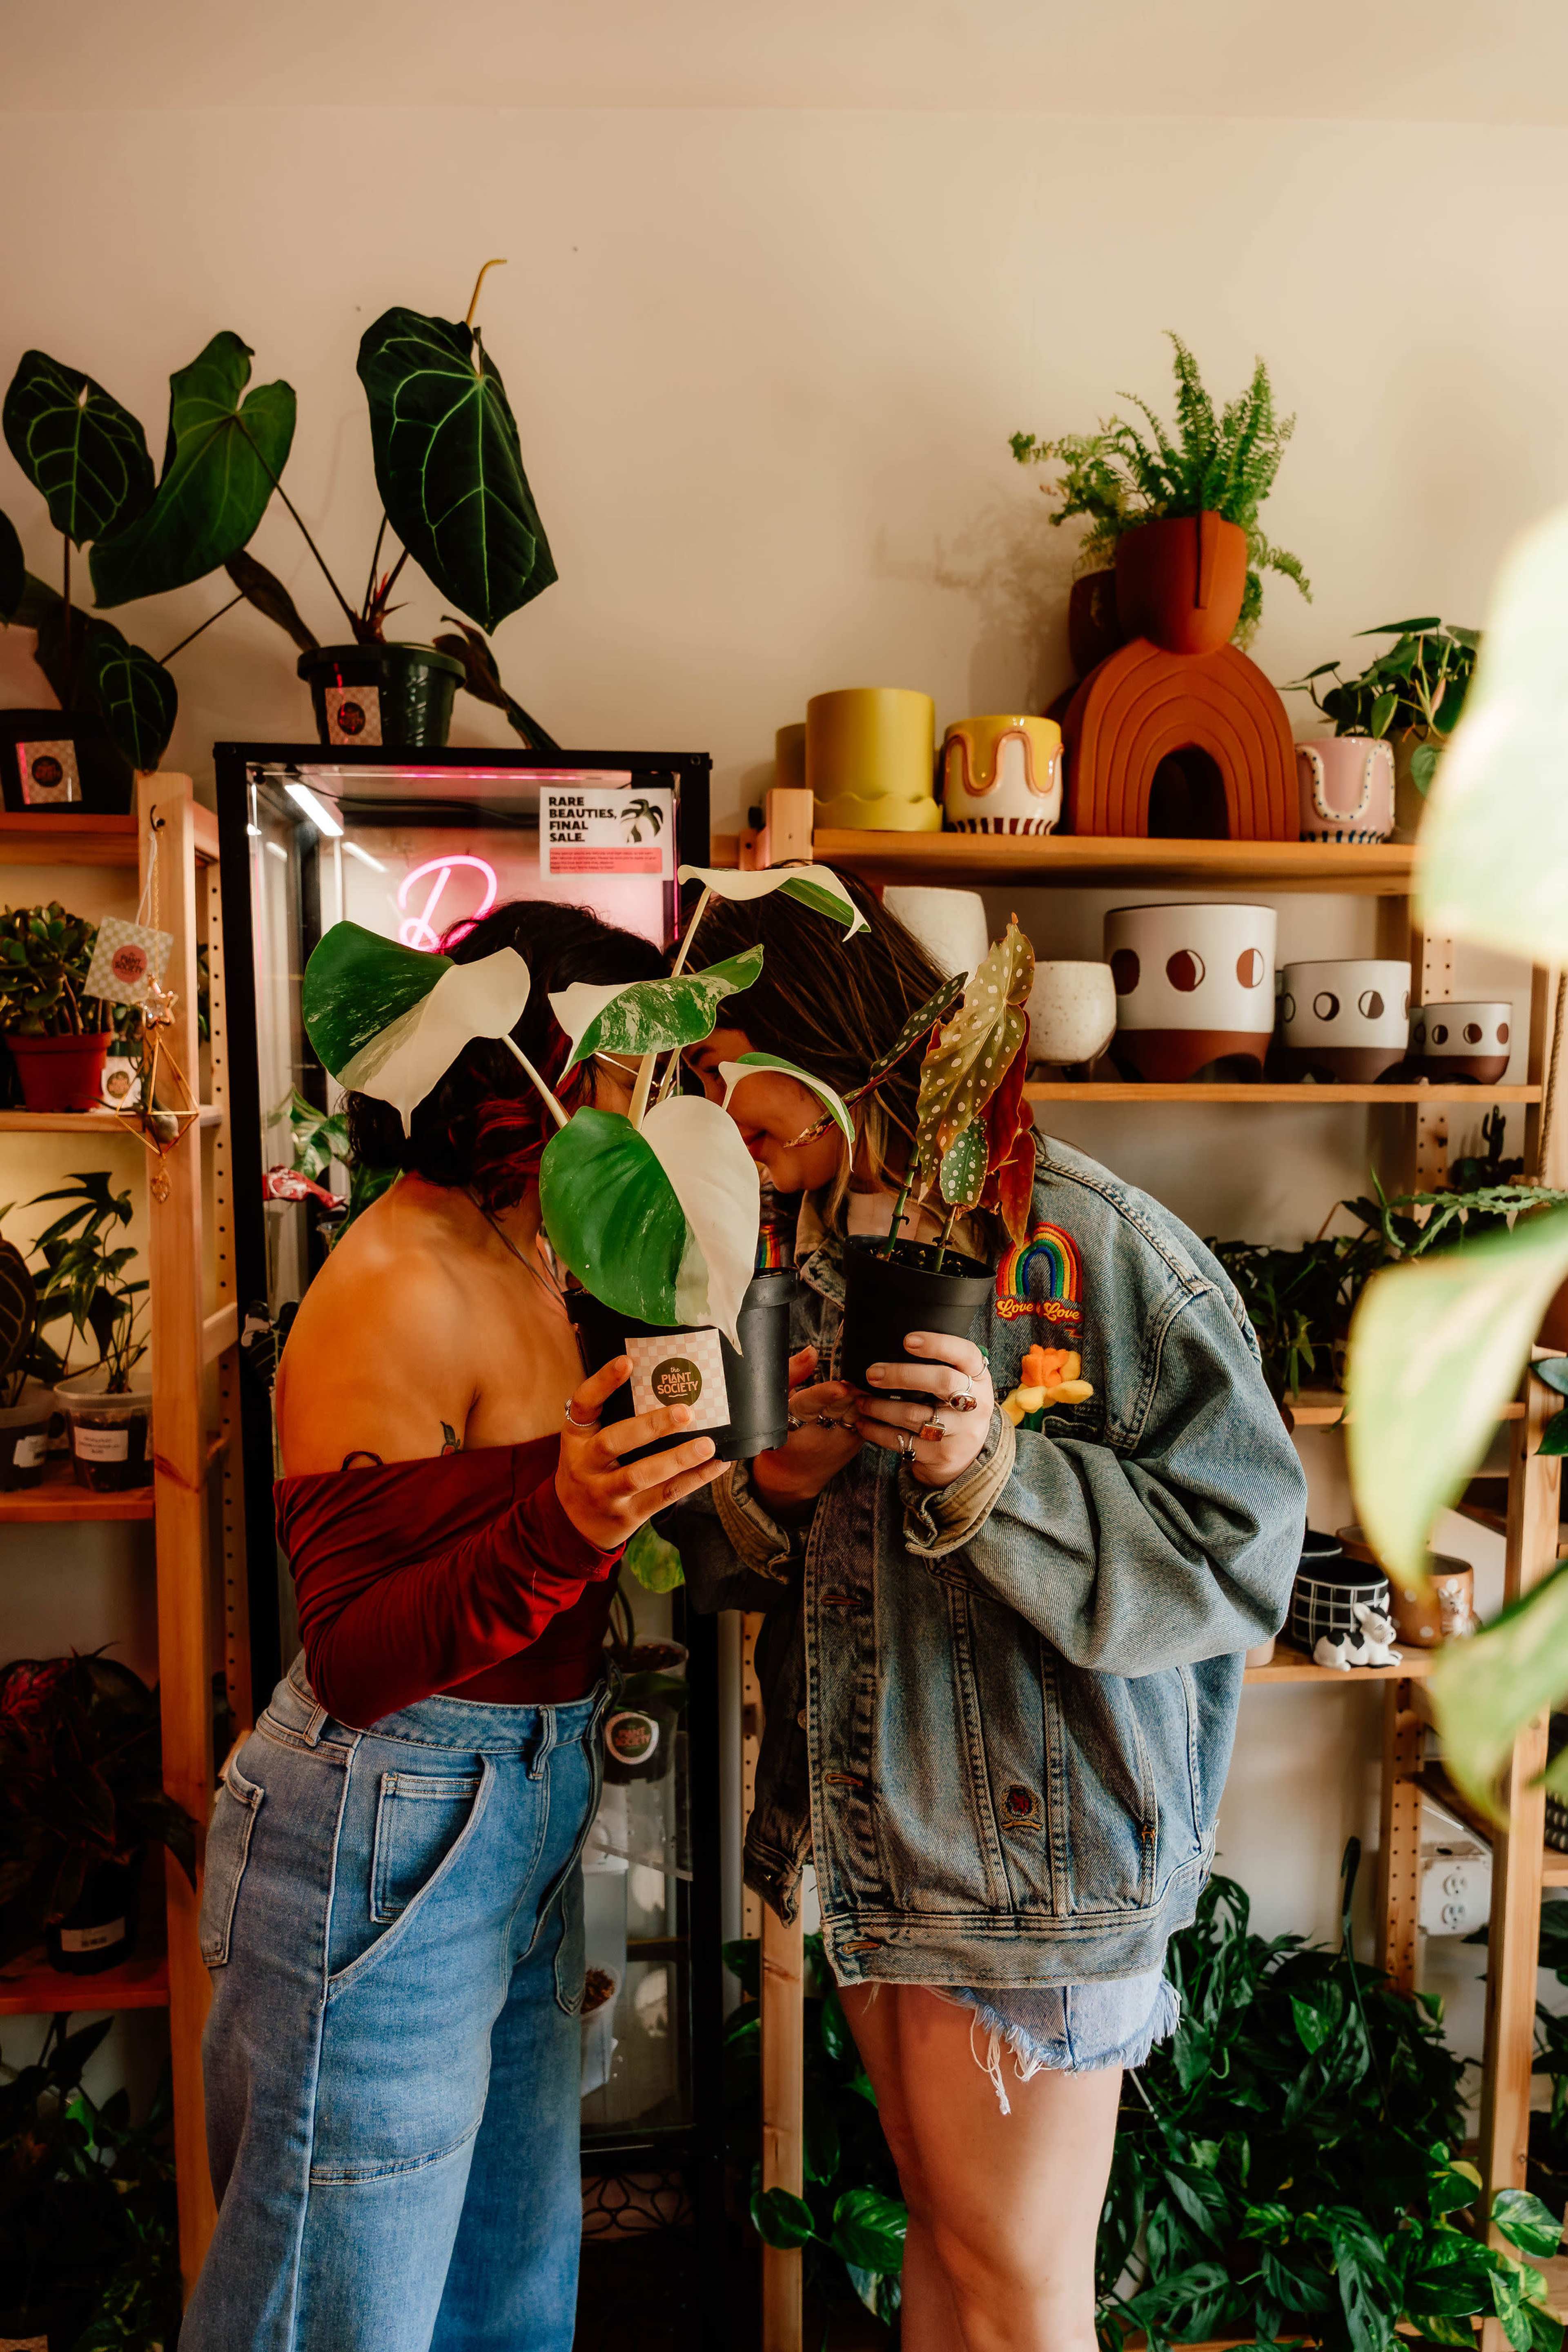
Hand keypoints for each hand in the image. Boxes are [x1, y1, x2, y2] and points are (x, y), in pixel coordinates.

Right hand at [556, 1355, 726, 1549]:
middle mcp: (585, 1464)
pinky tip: (716, 1466)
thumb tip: (665, 1382)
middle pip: (614, 1442)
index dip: (602, 1382)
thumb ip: (613, 1417)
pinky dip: (693, 1480)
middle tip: (686, 1411)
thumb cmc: (591, 1469)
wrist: (573, 1525)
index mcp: (576, 1437)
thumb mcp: (587, 1442)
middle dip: (650, 1426)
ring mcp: (605, 1493)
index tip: (628, 1361)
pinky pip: (663, 1496)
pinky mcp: (627, 1515)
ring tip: (708, 1445)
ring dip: (677, 1459)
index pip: (584, 1404)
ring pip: (640, 1475)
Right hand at [749, 1346, 862, 1518]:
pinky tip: (869, 1393)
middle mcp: (817, 1437)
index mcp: (790, 1424)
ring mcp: (840, 1444)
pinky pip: (866, 1418)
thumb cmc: (781, 1432)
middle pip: (840, 1406)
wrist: (792, 1476)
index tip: (840, 1386)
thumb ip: (793, 1374)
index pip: (809, 1407)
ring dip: (861, 1395)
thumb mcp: (776, 1403)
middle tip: (856, 1370)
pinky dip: (867, 1404)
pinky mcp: (856, 1445)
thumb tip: (812, 1351)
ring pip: (857, 1411)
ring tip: (863, 1380)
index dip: (826, 1395)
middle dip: (850, 1388)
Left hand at [852, 1332, 993, 1488]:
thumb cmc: (954, 1407)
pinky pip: (903, 1441)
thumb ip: (942, 1364)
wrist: (967, 1457)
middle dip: (903, 1375)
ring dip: (881, 1407)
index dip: (938, 1344)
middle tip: (872, 1373)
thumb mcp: (961, 1384)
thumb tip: (894, 1338)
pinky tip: (863, 1423)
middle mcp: (976, 1404)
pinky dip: (878, 1432)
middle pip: (943, 1382)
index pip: (966, 1354)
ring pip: (916, 1415)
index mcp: (980, 1379)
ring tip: (860, 1400)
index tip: (907, 1340)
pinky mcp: (942, 1456)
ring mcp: (961, 1433)